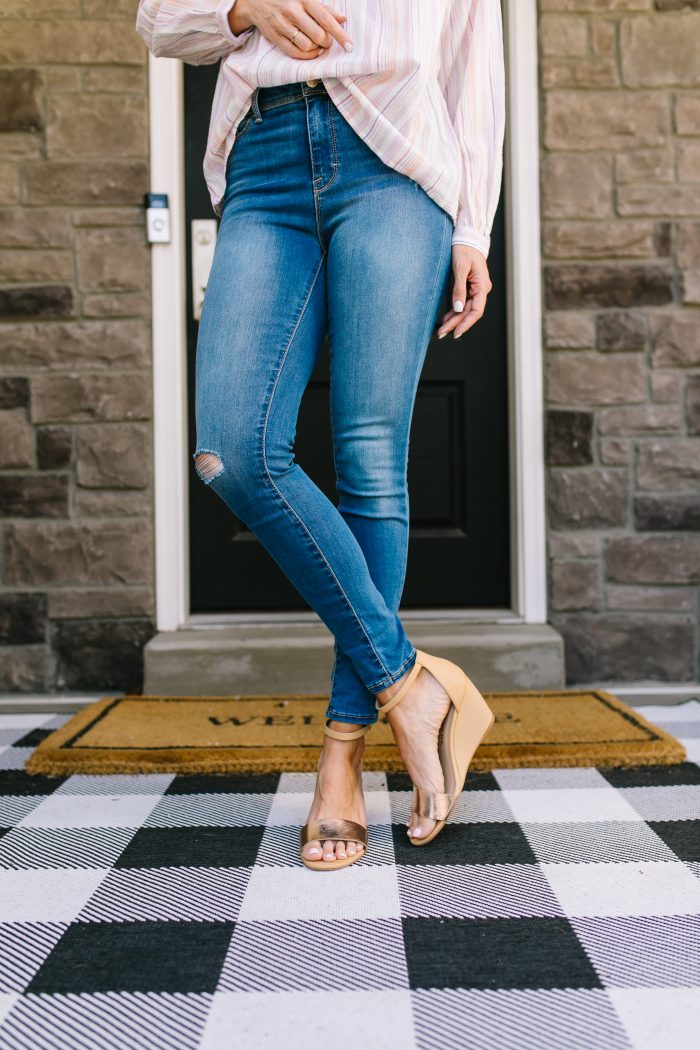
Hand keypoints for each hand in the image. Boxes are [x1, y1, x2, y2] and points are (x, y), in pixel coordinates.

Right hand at [231, 0, 352, 57]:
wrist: (256, 1)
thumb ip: (324, 9)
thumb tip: (342, 19)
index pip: (326, 20)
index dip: (340, 35)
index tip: (350, 46)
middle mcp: (293, 12)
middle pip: (318, 36)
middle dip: (327, 42)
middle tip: (326, 41)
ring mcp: (283, 25)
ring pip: (307, 46)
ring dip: (316, 49)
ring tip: (317, 45)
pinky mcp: (275, 37)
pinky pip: (295, 53)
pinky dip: (306, 55)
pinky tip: (310, 51)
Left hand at [437, 246, 492, 339]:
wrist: (467, 237)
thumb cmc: (465, 249)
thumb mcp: (460, 269)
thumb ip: (459, 289)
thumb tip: (458, 309)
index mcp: (482, 286)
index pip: (476, 311)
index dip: (466, 323)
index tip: (455, 332)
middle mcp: (481, 289)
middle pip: (469, 312)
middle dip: (456, 324)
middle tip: (442, 333)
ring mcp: (476, 289)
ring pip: (466, 309)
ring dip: (455, 319)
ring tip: (443, 329)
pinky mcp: (470, 287)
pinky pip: (464, 302)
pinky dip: (455, 311)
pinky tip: (447, 318)